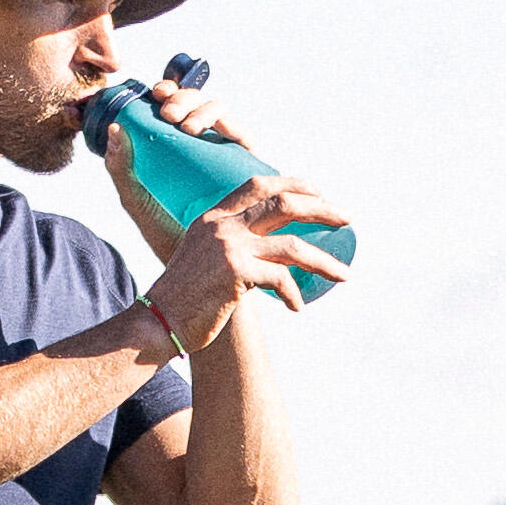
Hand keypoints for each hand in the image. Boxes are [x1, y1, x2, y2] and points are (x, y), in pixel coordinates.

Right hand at [137, 179, 348, 347]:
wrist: (158, 321)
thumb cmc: (186, 298)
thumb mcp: (206, 259)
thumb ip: (236, 247)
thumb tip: (277, 254)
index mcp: (214, 216)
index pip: (258, 184)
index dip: (293, 183)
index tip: (319, 191)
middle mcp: (222, 225)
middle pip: (284, 203)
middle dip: (322, 208)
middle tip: (347, 218)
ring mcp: (229, 247)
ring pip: (292, 246)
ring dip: (324, 260)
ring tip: (344, 274)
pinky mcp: (235, 273)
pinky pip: (280, 279)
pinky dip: (293, 295)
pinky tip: (297, 308)